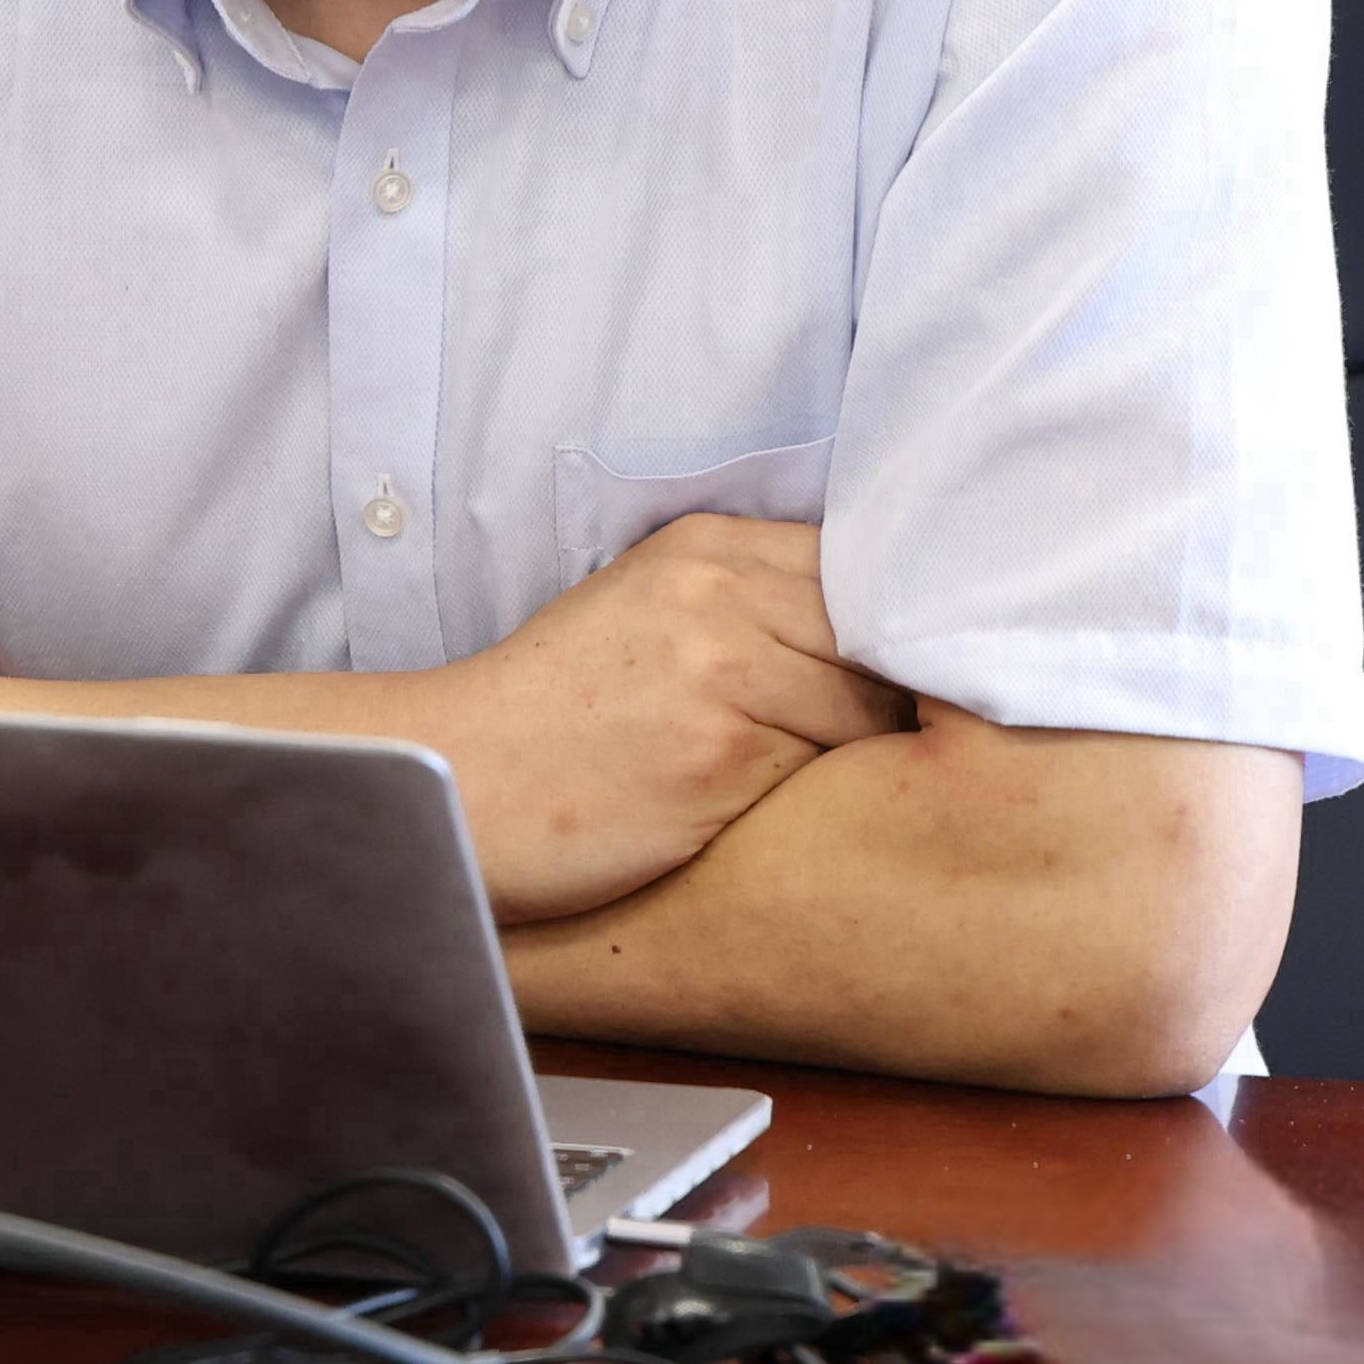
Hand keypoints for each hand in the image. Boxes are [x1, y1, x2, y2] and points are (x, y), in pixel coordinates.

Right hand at [416, 515, 908, 920]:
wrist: (460, 780)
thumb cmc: (554, 714)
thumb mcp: (646, 610)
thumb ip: (751, 600)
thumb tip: (878, 635)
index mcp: (705, 545)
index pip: (863, 566)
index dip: (897, 627)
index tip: (903, 674)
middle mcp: (719, 591)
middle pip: (881, 634)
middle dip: (899, 690)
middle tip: (893, 741)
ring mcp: (724, 669)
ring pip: (870, 708)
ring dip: (869, 754)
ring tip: (837, 788)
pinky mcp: (723, 755)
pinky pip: (830, 773)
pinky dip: (828, 801)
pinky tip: (797, 817)